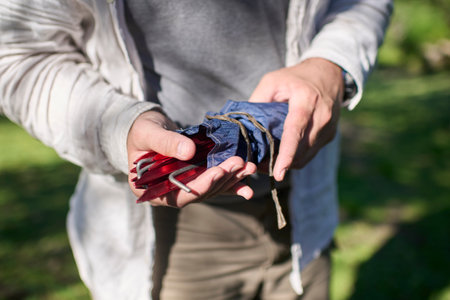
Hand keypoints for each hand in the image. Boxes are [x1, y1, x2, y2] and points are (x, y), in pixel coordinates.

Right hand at [127, 109, 256, 206]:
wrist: (147, 127)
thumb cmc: (142, 131)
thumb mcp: (148, 133)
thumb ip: (166, 143)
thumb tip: (188, 152)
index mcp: (151, 191)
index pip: (178, 196)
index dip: (200, 186)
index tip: (217, 173)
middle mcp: (169, 194)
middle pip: (200, 193)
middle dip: (221, 179)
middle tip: (239, 163)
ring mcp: (185, 188)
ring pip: (211, 189)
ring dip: (231, 179)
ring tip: (249, 167)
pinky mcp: (197, 179)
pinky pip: (216, 184)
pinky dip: (232, 184)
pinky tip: (248, 183)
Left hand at [249, 58, 343, 180]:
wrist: (328, 73)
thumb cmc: (296, 77)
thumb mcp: (272, 81)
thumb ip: (258, 100)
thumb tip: (244, 125)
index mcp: (306, 101)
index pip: (296, 132)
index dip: (287, 154)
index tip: (279, 173)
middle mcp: (321, 117)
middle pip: (301, 150)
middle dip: (280, 163)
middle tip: (258, 166)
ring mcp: (328, 128)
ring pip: (306, 156)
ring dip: (288, 164)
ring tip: (267, 163)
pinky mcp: (330, 135)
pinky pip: (310, 154)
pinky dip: (296, 158)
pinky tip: (282, 156)